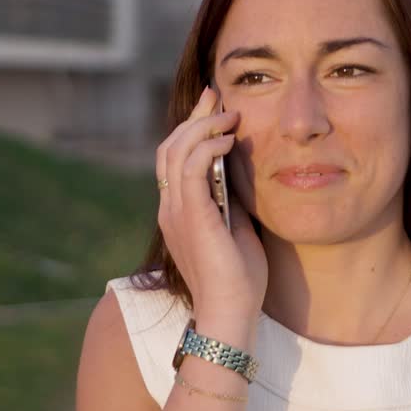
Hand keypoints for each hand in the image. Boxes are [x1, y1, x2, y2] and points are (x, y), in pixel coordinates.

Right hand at [156, 86, 267, 332]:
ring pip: (176, 151)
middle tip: (219, 98)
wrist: (230, 312)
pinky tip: (229, 141)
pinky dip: (207, 148)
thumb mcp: (236, 228)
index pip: (175, 158)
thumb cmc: (239, 279)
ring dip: (204, 128)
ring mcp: (176, 211)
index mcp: (178, 211)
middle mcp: (169, 207)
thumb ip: (231, 201)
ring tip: (230, 117)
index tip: (214, 107)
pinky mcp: (190, 216)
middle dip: (195, 117)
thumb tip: (241, 173)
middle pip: (170, 147)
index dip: (191, 128)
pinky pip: (191, 169)